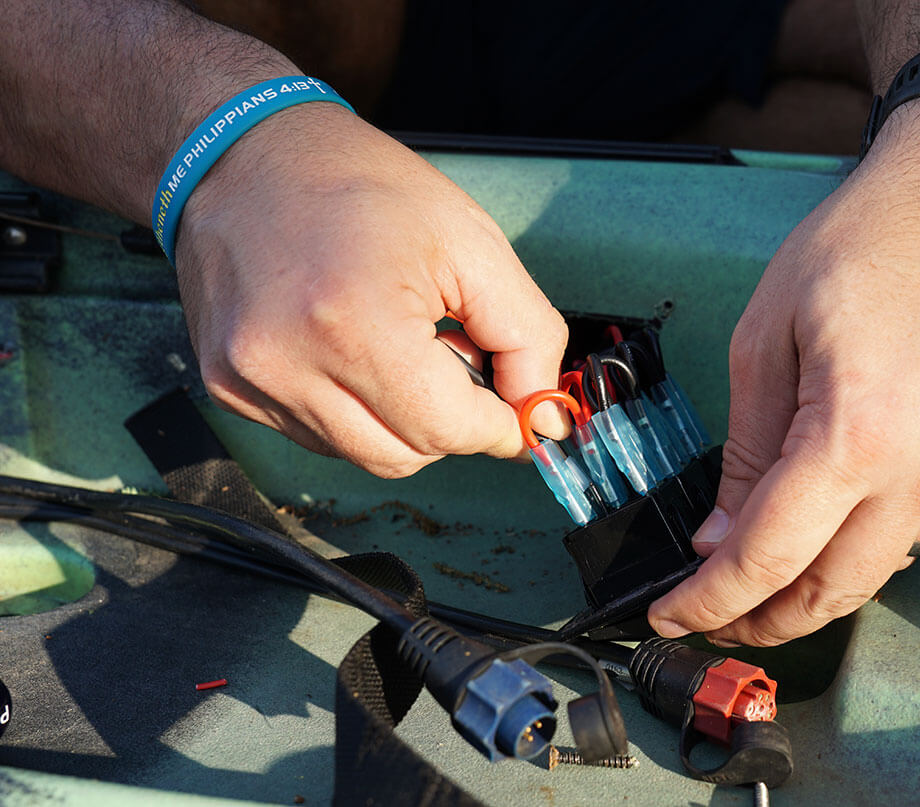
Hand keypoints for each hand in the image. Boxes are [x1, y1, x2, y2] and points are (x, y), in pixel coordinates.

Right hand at [174, 102, 567, 475]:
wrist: (244, 150)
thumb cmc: (357, 182)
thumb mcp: (473, 242)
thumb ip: (528, 337)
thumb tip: (544, 420)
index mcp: (354, 323)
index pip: (448, 429)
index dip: (498, 425)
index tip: (518, 410)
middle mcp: (287, 364)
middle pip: (405, 455)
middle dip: (450, 420)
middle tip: (455, 354)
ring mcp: (249, 381)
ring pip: (363, 454)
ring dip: (402, 417)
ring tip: (400, 343)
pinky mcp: (229, 387)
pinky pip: (319, 436)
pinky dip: (356, 411)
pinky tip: (355, 350)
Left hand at [650, 95, 919, 645]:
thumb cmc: (862, 241)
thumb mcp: (768, 335)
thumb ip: (747, 448)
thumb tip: (720, 534)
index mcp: (856, 435)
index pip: (769, 555)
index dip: (710, 598)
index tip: (670, 615)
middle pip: (831, 592)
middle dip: (761, 621)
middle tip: (709, 619)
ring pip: (876, 575)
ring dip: (810, 597)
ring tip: (754, 591)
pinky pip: (911, 535)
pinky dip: (855, 556)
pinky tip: (817, 540)